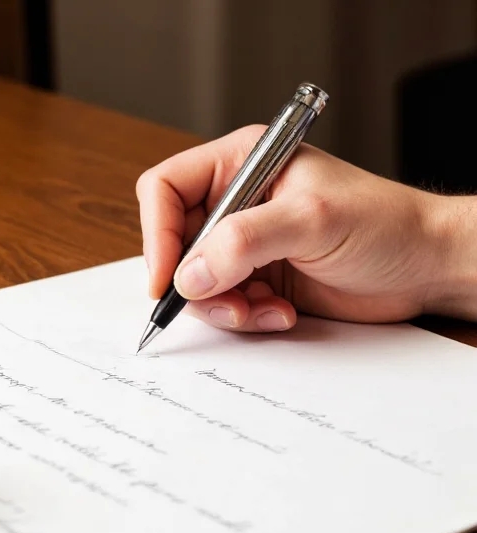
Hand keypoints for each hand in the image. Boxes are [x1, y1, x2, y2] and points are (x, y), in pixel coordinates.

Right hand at [137, 124, 476, 331]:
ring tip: (261, 310)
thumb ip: (244, 242)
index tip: (167, 277)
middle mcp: (235, 202)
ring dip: (221, 305)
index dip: (158, 232)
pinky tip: (280, 313)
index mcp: (240, 164)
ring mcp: (244, 243)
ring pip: (194, 280)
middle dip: (192, 280)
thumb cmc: (383, 223)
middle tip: (220, 301)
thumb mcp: (312, 220)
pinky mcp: (256, 278)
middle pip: (174, 241)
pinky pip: (223, 303)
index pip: (166, 188)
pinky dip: (244, 316)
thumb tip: (189, 274)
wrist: (425, 266)